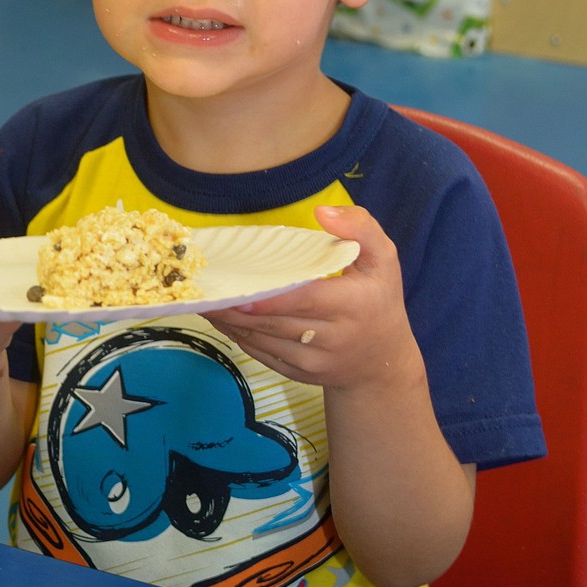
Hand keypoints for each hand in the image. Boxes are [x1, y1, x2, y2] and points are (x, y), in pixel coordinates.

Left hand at [206, 205, 421, 391]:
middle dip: (236, 306)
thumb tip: (322, 212)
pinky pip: (261, 354)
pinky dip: (238, 336)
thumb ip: (360, 228)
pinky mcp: (297, 375)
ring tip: (203, 299)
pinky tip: (220, 318)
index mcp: (351, 305)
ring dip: (230, 321)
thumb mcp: (383, 258)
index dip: (267, 296)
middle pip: (273, 322)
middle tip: (202, 287)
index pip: (303, 299)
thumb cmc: (379, 300)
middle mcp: (331, 338)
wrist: (383, 362)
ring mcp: (312, 361)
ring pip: (262, 340)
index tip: (235, 286)